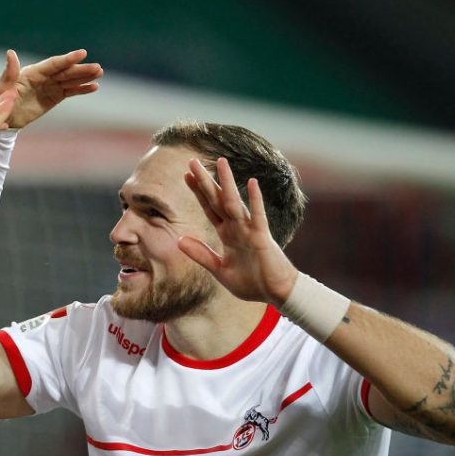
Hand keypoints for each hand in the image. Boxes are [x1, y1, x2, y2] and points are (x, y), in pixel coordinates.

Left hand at [0, 49, 102, 128]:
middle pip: (66, 71)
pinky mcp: (55, 96)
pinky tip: (94, 87)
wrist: (5, 117)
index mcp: (33, 72)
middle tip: (98, 68)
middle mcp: (44, 76)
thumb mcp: (3, 87)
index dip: (68, 59)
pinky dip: (82, 89)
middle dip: (82, 70)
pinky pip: (70, 91)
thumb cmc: (1, 100)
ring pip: (71, 80)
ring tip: (100, 73)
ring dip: (85, 77)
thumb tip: (10, 53)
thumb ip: (9, 72)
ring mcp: (51, 86)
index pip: (54, 64)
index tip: (82, 53)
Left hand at [178, 157, 297, 304]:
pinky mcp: (262, 237)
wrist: (276, 294)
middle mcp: (237, 227)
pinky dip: (255, 200)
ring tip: (220, 162)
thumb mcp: (219, 270)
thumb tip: (178, 240)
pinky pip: (258, 216)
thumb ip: (201, 254)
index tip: (186, 175)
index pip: (209, 208)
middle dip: (204, 181)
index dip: (198, 192)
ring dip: (227, 183)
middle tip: (191, 161)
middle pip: (217, 199)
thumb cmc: (252, 283)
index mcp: (227, 234)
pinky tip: (252, 183)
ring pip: (234, 202)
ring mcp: (249, 230)